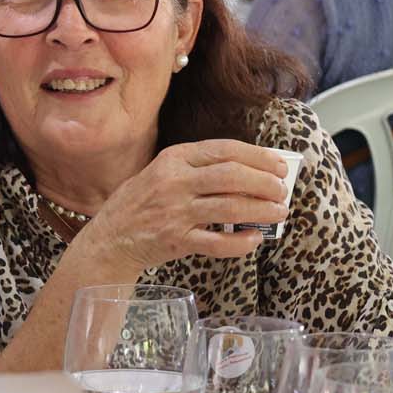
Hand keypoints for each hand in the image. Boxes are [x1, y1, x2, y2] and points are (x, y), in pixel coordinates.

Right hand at [75, 139, 289, 276]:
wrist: (110, 238)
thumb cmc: (141, 203)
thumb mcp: (162, 171)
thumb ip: (198, 168)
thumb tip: (249, 170)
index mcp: (173, 158)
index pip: (225, 149)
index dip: (258, 157)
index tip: (279, 166)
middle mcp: (174, 182)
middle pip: (232, 175)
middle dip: (265, 182)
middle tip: (282, 191)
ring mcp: (175, 212)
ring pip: (231, 207)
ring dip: (262, 210)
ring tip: (279, 213)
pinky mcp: (176, 241)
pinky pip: (218, 242)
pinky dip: (241, 242)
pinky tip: (254, 239)